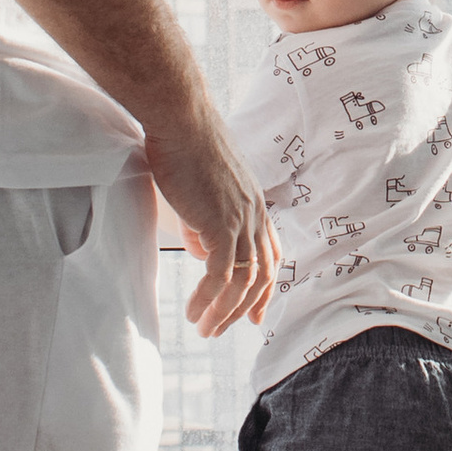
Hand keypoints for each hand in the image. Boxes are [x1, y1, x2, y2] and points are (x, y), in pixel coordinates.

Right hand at [152, 115, 277, 333]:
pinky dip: (209, 298)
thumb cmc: (183, 145)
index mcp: (255, 204)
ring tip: (204, 329)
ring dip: (224, 311)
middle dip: (243, 308)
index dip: (264, 287)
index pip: (270, 254)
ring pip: (243, 281)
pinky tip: (193, 311)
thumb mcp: (200, 190)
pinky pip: (221, 275)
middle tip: (220, 330)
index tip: (254, 314)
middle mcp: (255, 214)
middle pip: (261, 274)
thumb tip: (203, 250)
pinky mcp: (222, 224)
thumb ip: (204, 221)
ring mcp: (241, 220)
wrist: (181, 120)